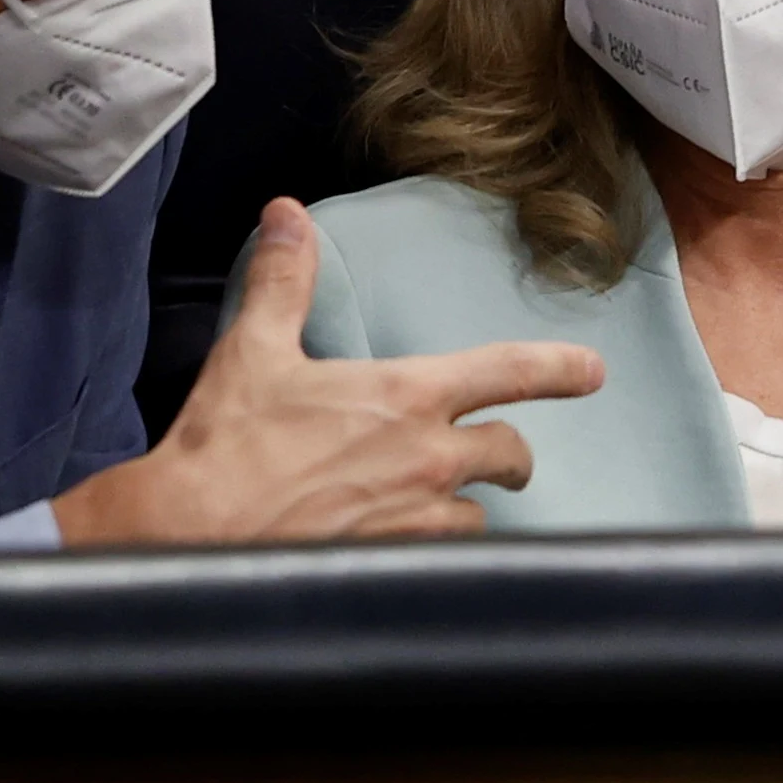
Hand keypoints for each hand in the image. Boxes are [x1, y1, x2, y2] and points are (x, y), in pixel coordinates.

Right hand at [54, 198, 603, 543]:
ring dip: (462, 508)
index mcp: (407, 397)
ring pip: (478, 513)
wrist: (189, 531)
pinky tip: (404, 551)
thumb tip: (287, 215)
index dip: (560, 368)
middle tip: (498, 461)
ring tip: (428, 507)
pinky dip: (433, 554)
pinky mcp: (400, 568)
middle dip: (509, 455)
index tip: (594, 371)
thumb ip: (283, 281)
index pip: (509, 372)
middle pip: (510, 453)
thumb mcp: (254, 350)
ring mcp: (419, 520)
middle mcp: (429, 459)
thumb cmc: (225, 443)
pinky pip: (445, 562)